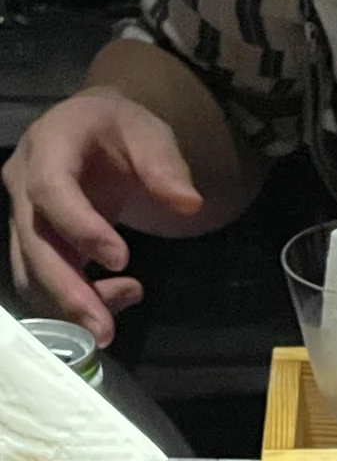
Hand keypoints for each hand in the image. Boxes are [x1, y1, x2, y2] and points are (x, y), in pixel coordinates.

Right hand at [3, 87, 201, 344]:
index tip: (121, 259)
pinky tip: (117, 299)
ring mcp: (23, 215)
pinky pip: (42, 281)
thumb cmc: (121, 130)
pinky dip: (74, 302)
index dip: (80, 227)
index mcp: (50, 144)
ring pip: (31, 272)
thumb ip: (165, 165)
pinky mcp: (34, 242)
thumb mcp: (149, 133)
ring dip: (68, 307)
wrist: (94, 129)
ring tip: (113, 323)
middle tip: (104, 331)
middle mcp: (23, 180)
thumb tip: (189, 204)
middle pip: (34, 243)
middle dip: (68, 291)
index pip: (51, 189)